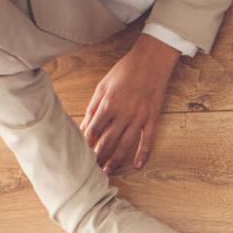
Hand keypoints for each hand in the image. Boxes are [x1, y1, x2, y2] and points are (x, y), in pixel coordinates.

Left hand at [81, 33, 180, 174]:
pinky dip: (143, 154)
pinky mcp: (153, 119)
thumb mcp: (103, 85)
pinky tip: (136, 165)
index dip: (86, 143)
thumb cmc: (124, 71)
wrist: (151, 62)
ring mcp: (140, 118)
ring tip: (108, 171)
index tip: (79, 153)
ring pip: (126, 144)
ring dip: (116, 160)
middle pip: (108, 141)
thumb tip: (86, 125)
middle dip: (98, 156)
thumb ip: (94, 107)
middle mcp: (124, 114)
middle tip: (90, 169)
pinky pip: (147, 140)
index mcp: (108, 104)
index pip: (94, 130)